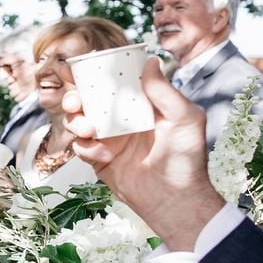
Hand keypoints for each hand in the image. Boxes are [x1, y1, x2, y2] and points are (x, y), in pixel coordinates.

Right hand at [62, 60, 225, 250]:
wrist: (174, 199)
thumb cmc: (186, 159)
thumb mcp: (185, 119)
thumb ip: (165, 92)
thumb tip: (150, 62)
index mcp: (141, 104)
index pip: (115, 82)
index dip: (97, 72)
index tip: (83, 66)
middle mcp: (121, 118)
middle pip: (88, 99)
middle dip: (75, 97)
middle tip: (76, 102)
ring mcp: (108, 138)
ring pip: (78, 120)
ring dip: (75, 121)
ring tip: (88, 129)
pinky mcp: (99, 159)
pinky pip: (80, 147)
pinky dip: (85, 148)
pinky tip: (102, 155)